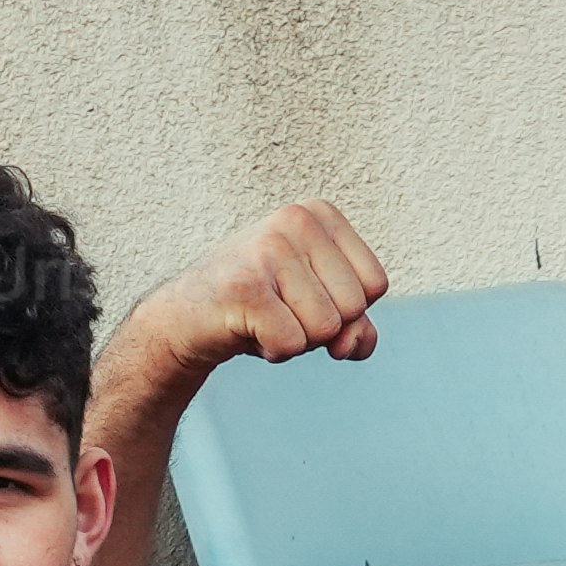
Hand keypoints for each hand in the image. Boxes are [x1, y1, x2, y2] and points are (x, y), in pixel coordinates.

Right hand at [132, 200, 391, 380]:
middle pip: (354, 308)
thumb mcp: (321, 309)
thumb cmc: (263, 308)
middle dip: (320, 327)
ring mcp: (269, 249)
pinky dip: (273, 350)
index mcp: (320, 215)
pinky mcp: (246, 286)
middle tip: (279, 309)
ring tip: (263, 317)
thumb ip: (357, 327)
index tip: (302, 296)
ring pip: (325, 329)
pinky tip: (247, 328)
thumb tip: (351, 341)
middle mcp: (296, 220)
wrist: (190, 316)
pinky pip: (292, 343)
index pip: (375, 285)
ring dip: (296, 340)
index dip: (345, 310)